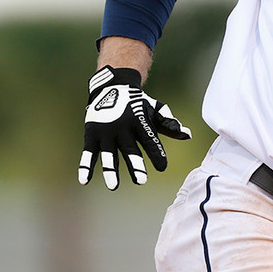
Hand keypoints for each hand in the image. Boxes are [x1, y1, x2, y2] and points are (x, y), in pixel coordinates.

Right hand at [79, 66, 191, 189]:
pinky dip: (85, 166)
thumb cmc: (137, 103)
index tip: (162, 167)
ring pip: (108, 154)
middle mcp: (123, 128)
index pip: (150, 140)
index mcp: (140, 122)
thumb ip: (168, 124)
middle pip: (130, 149)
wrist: (112, 85)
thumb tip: (187, 135)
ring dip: (111, 170)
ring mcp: (106, 132)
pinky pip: (88, 153)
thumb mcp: (154, 109)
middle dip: (136, 165)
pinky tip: (85, 180)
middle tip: (141, 181)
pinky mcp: (92, 134)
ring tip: (114, 186)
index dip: (156, 153)